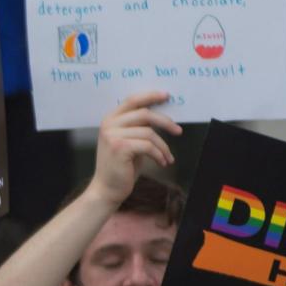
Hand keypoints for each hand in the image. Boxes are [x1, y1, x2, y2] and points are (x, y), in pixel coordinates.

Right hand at [91, 92, 178, 207]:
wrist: (107, 189)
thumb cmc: (120, 167)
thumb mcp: (128, 141)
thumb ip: (137, 127)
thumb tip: (159, 117)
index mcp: (110, 119)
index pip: (132, 100)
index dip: (151, 96)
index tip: (166, 96)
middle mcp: (109, 124)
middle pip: (144, 114)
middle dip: (165, 122)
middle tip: (178, 131)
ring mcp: (113, 136)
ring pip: (149, 132)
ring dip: (163, 146)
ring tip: (167, 157)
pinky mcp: (120, 148)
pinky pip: (148, 146)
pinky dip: (159, 154)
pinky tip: (162, 162)